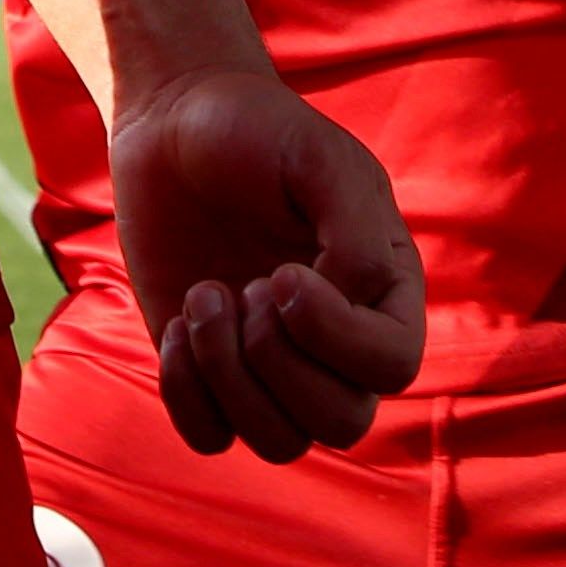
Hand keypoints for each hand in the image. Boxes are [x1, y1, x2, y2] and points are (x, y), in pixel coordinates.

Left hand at [105, 57, 425, 462]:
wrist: (173, 124)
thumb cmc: (256, 132)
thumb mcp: (319, 159)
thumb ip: (355, 236)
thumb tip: (345, 309)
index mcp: (382, 289)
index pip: (392, 365)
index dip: (334, 336)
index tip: (282, 270)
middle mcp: (335, 341)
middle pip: (342, 422)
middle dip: (279, 363)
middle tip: (243, 286)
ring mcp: (273, 364)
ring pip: (280, 442)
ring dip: (230, 376)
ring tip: (204, 295)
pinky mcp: (212, 373)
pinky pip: (213, 438)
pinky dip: (188, 394)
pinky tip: (178, 325)